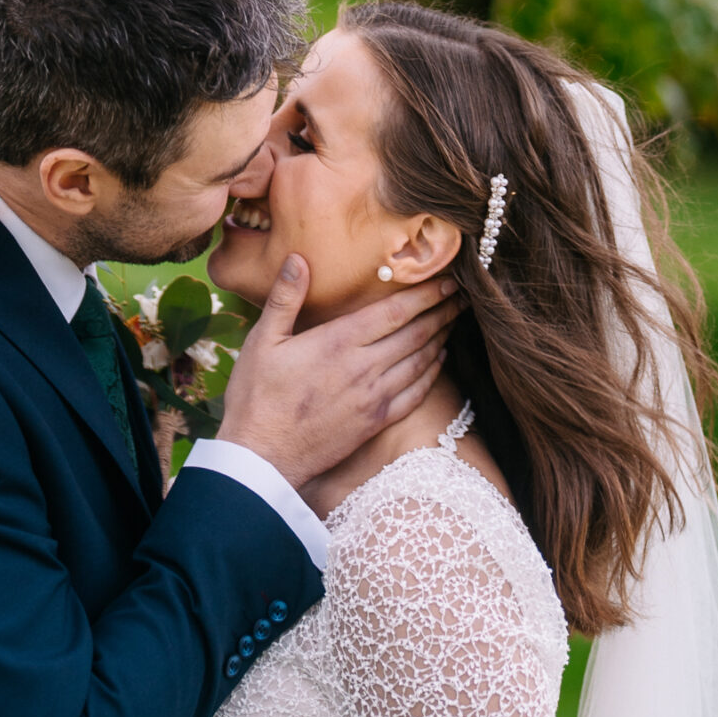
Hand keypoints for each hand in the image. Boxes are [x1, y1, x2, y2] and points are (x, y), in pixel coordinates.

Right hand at [216, 257, 458, 487]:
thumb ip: (285, 298)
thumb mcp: (262, 341)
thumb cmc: (256, 396)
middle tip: (461, 297)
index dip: (425, 295)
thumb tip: (298, 258)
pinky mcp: (375, 423)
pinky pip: (414, 394)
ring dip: (440, 339)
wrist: (262, 458)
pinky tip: (438, 362)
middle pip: (415, 334)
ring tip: (453, 321)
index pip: (394, 311)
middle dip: (441, 312)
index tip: (446, 281)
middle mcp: (364, 368)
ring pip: (419, 362)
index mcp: (338, 342)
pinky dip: (431, 374)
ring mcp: (373, 398)